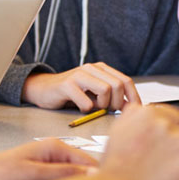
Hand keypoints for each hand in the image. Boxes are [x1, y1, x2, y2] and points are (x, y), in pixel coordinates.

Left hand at [0, 139, 97, 179]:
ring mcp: (51, 161)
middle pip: (84, 168)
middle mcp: (55, 151)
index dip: (100, 176)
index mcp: (55, 146)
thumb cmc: (2, 173)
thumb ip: (65, 173)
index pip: (89, 161)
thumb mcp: (36, 174)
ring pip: (74, 176)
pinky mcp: (45, 171)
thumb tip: (92, 174)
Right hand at [22, 63, 139, 111]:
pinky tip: (81, 107)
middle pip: (118, 85)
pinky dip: (86, 109)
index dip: (133, 97)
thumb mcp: (94, 93)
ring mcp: (79, 74)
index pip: (126, 81)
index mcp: (101, 69)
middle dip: (117, 103)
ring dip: (102, 105)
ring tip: (93, 107)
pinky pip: (86, 101)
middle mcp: (92, 68)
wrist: (44, 89)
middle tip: (107, 110)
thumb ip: (112, 96)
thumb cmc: (72, 93)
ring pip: (105, 90)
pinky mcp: (67, 85)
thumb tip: (132, 107)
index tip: (134, 111)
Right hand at [100, 104, 178, 179]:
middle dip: (172, 148)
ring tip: (160, 174)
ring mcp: (178, 138)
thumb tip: (145, 118)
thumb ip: (135, 120)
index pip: (169, 115)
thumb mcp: (117, 132)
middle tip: (157, 164)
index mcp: (145, 113)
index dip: (166, 132)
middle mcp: (163, 122)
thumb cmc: (114, 170)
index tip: (163, 143)